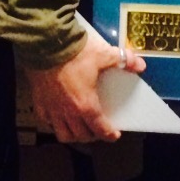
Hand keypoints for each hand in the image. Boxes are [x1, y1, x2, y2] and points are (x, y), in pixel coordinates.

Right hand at [24, 25, 144, 143]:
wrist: (45, 44)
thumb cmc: (74, 52)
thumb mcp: (103, 54)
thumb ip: (122, 60)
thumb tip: (140, 65)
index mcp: (86, 105)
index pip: (100, 129)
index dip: (110, 135)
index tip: (114, 134)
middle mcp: (69, 112)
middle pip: (82, 135)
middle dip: (92, 135)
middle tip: (97, 129)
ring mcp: (53, 109)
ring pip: (63, 134)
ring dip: (73, 134)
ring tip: (77, 128)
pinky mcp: (39, 103)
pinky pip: (46, 122)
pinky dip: (54, 124)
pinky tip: (57, 117)